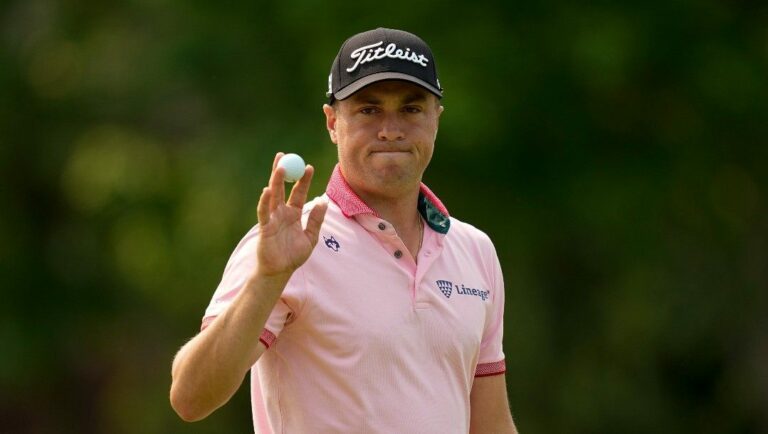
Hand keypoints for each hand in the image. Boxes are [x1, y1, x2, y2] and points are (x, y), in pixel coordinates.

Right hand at [255, 152, 327, 278]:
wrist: (280, 272)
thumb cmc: (294, 256)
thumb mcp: (311, 237)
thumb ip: (317, 219)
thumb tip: (324, 201)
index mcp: (294, 214)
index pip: (298, 192)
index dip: (303, 180)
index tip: (309, 166)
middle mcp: (282, 213)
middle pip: (282, 188)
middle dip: (283, 172)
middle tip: (286, 155)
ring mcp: (272, 218)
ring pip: (272, 195)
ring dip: (275, 180)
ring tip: (280, 166)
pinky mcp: (264, 227)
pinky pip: (263, 211)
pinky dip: (264, 201)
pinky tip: (267, 190)